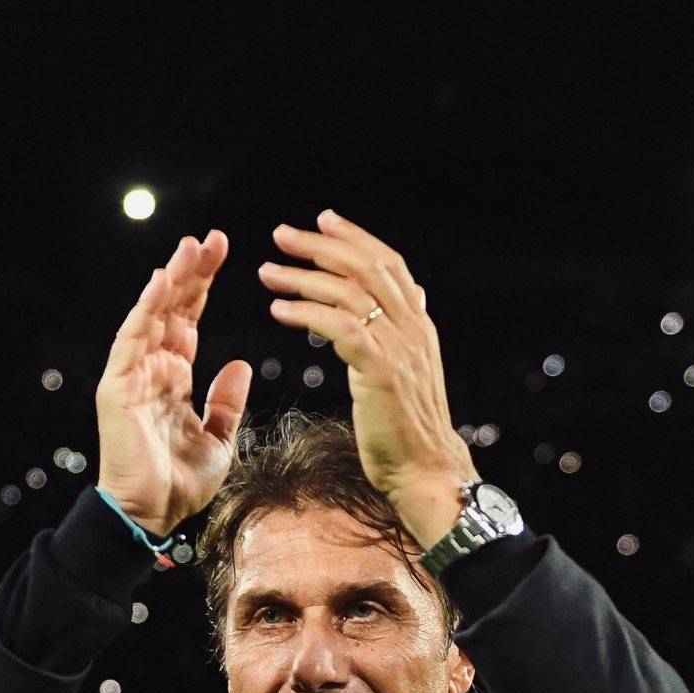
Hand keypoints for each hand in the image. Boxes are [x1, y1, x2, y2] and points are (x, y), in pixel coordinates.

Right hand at [95, 230, 252, 534]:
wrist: (153, 516)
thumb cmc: (181, 484)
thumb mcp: (220, 439)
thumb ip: (227, 402)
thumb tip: (240, 364)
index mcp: (174, 378)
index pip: (188, 320)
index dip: (203, 286)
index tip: (223, 253)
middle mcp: (151, 370)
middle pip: (172, 310)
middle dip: (191, 273)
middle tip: (212, 238)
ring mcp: (132, 376)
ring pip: (152, 316)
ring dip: (171, 281)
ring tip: (191, 248)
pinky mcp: (118, 388)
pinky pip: (132, 341)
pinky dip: (146, 311)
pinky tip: (162, 283)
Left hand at [257, 209, 476, 523]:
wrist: (426, 472)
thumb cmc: (409, 432)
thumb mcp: (409, 371)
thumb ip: (406, 333)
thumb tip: (414, 297)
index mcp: (418, 326)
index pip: (388, 264)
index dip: (355, 238)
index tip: (323, 220)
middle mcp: (413, 328)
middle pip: (366, 267)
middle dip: (321, 246)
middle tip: (282, 235)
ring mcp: (398, 347)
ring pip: (347, 292)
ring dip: (302, 277)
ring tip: (268, 272)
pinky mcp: (379, 369)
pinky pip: (338, 327)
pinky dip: (306, 313)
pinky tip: (279, 311)